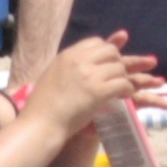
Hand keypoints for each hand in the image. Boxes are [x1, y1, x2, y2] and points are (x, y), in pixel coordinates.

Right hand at [34, 35, 155, 126]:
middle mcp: (79, 60)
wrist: (39, 125)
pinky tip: (124, 96)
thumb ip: (72, 64)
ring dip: (123, 78)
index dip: (104, 53)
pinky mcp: (98, 91)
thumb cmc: (43, 105)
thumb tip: (92, 58)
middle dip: (116, 62)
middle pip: (111, 51)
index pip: (96, 42)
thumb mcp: (54, 75)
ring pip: (119, 67)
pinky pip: (123, 83)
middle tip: (114, 77)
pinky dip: (127, 90)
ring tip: (119, 89)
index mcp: (67, 55)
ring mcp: (89, 75)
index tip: (105, 65)